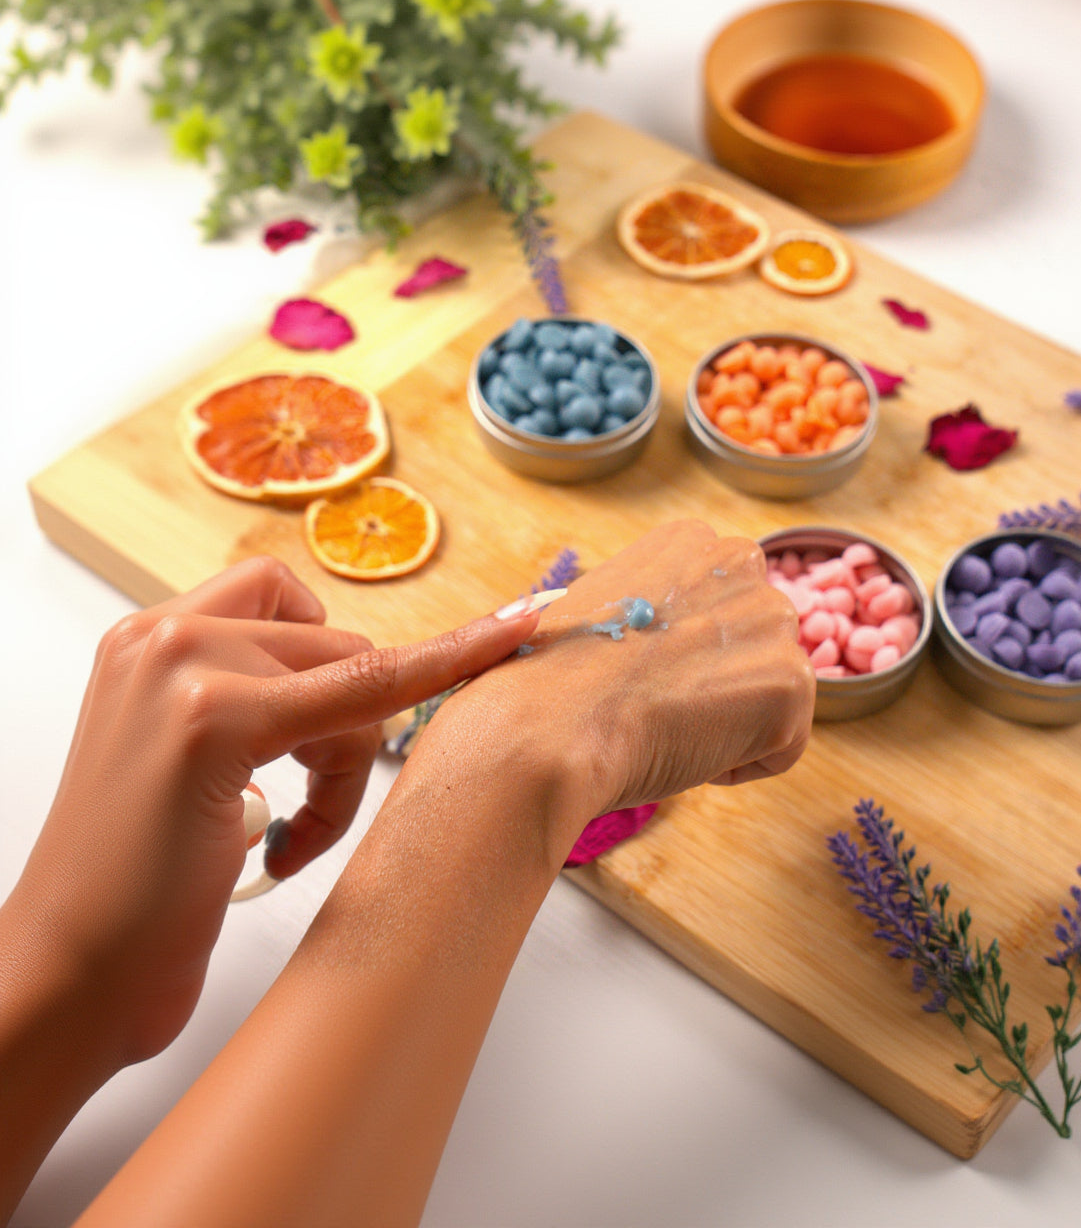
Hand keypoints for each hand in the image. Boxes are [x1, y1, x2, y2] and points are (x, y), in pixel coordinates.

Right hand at [6, 555, 540, 1064]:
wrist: (68, 973)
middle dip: (351, 728)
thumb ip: (258, 697)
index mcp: (155, 639)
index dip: (401, 622)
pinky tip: (286, 840)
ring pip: (356, 676)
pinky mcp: (210, 717)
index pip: (294, 595)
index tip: (522, 617)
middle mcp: (163, 635)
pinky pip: (362, 700)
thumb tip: (371, 677)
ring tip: (286, 833)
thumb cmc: (141, 883)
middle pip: (338, 642)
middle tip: (308, 809)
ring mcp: (183, 666)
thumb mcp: (193, 760)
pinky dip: (352, 775)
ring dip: (345, 765)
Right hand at [414, 520, 815, 835]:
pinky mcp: (792, 680)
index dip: (684, 654)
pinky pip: (783, 744)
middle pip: (754, 642)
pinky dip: (740, 765)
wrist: (549, 727)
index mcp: (691, 540)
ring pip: (771, 691)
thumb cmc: (554, 681)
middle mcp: (739, 561)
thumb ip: (658, 610)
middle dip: (717, 682)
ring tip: (669, 725)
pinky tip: (688, 749)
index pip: (722, 605)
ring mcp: (771, 618)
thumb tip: (680, 640)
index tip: (642, 674)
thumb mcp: (604, 608)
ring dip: (730, 723)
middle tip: (656, 704)